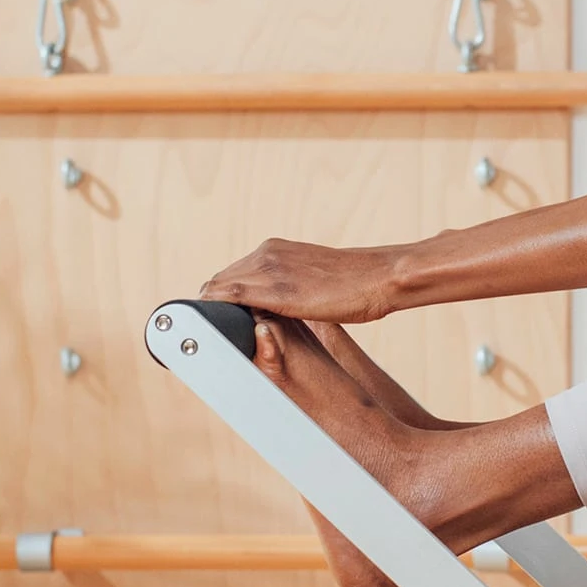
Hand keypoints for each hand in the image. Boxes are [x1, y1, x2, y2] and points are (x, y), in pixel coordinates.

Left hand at [196, 239, 406, 322]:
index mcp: (274, 249)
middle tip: (208, 332)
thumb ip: (290, 287)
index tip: (218, 318)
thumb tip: (277, 308)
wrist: (379, 277)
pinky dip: (217, 312)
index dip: (221, 298)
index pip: (232, 274)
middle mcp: (266, 253)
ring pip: (219, 288)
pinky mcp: (275, 289)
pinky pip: (229, 297)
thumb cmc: (356, 284)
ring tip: (208, 336)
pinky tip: (214, 331)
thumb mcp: (313, 279)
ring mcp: (268, 268)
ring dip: (212, 310)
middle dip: (213, 305)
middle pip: (220, 281)